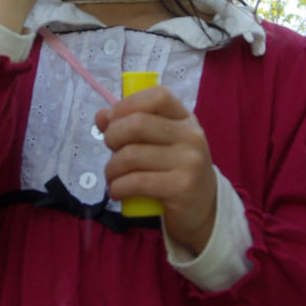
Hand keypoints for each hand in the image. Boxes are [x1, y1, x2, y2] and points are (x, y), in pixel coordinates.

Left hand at [96, 85, 216, 254]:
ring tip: (112, 177)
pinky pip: (136, 182)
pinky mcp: (182, 188)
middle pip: (137, 124)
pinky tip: (117, 192)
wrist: (203, 209)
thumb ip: (132, 126)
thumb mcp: (160, 144)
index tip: (113, 121)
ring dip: (111, 169)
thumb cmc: (175, 171)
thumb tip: (101, 116)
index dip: (128, 104)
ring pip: (131, 155)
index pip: (158, 96)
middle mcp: (192, 137)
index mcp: (186, 120)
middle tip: (111, 151)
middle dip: (112, 136)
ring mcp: (189, 162)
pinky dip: (117, 188)